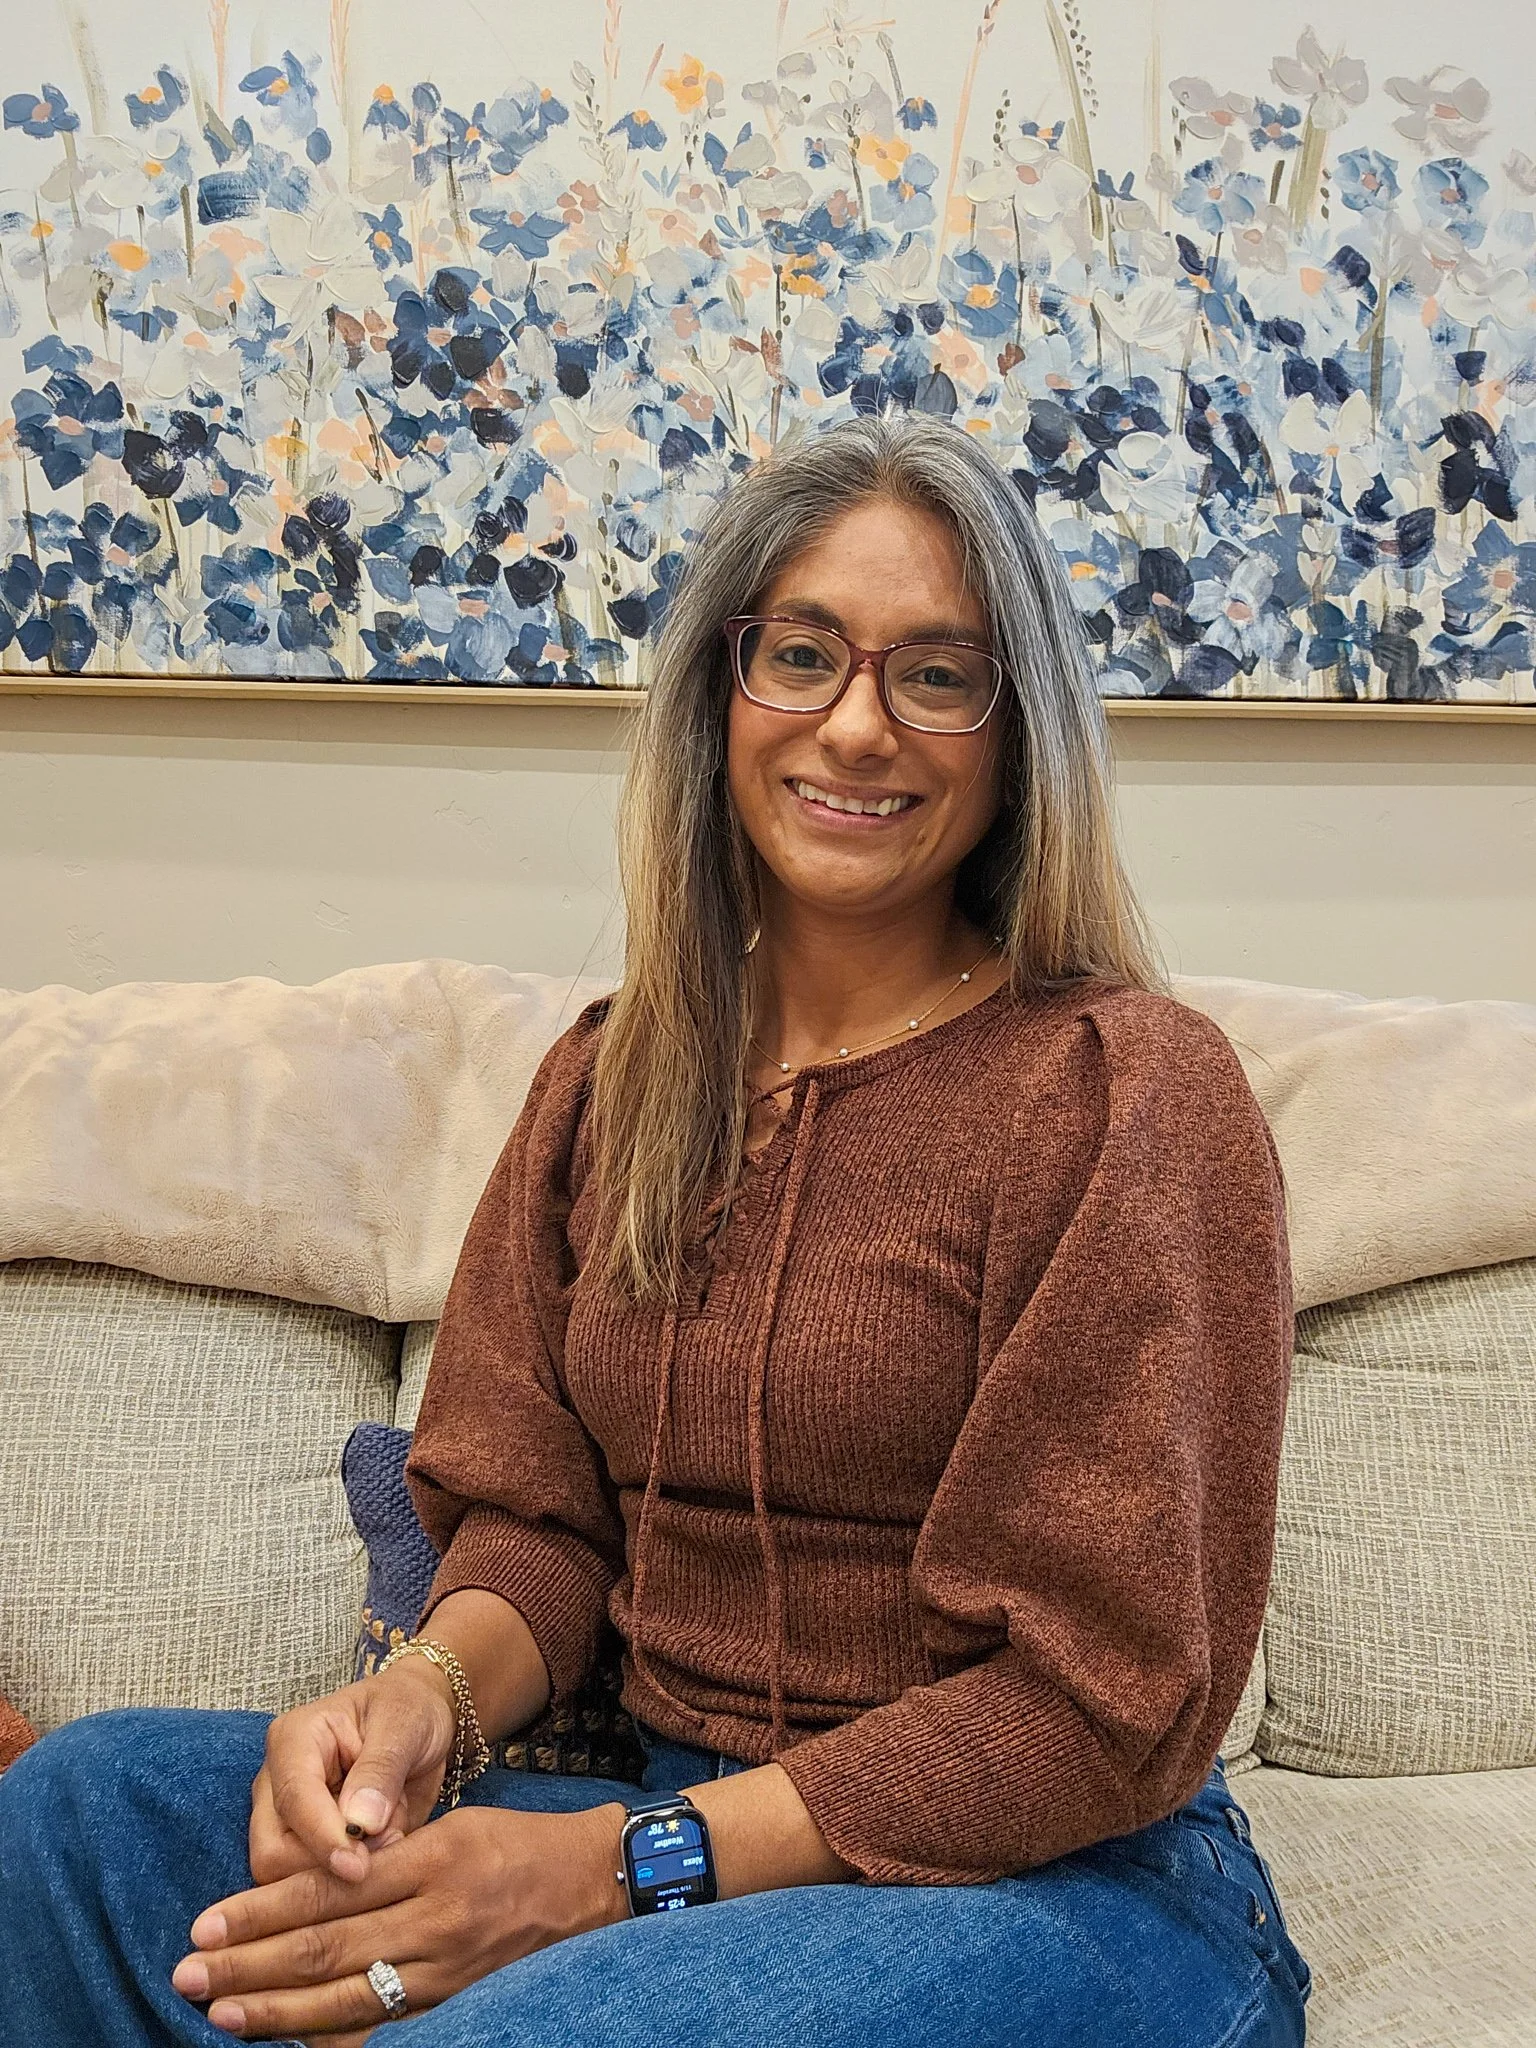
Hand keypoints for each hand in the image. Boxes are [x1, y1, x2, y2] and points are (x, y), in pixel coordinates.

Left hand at [172, 1801, 627, 2043]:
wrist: (594, 1885)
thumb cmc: (519, 1845)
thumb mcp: (454, 1826)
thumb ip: (387, 1858)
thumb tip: (310, 1885)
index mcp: (430, 1859)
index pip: (328, 1888)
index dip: (262, 1909)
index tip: (207, 1921)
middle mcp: (434, 1917)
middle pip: (324, 1947)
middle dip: (249, 1963)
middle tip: (188, 1972)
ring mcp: (446, 1969)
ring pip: (345, 1995)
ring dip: (275, 2011)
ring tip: (220, 2013)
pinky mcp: (458, 2001)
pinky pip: (384, 2024)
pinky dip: (333, 2036)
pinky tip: (290, 2043)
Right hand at [250, 1661, 457, 1886]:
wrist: (421, 1719)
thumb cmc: (409, 1710)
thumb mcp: (405, 1724)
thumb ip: (381, 1769)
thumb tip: (361, 1824)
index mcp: (293, 1739)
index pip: (293, 1800)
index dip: (323, 1838)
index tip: (358, 1868)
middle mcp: (277, 1783)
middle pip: (272, 1854)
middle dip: (327, 1865)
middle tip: (386, 1843)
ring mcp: (286, 1819)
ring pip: (287, 1879)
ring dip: (341, 1874)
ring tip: (388, 1835)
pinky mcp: (304, 1847)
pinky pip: (312, 1887)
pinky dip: (348, 1884)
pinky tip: (381, 1850)